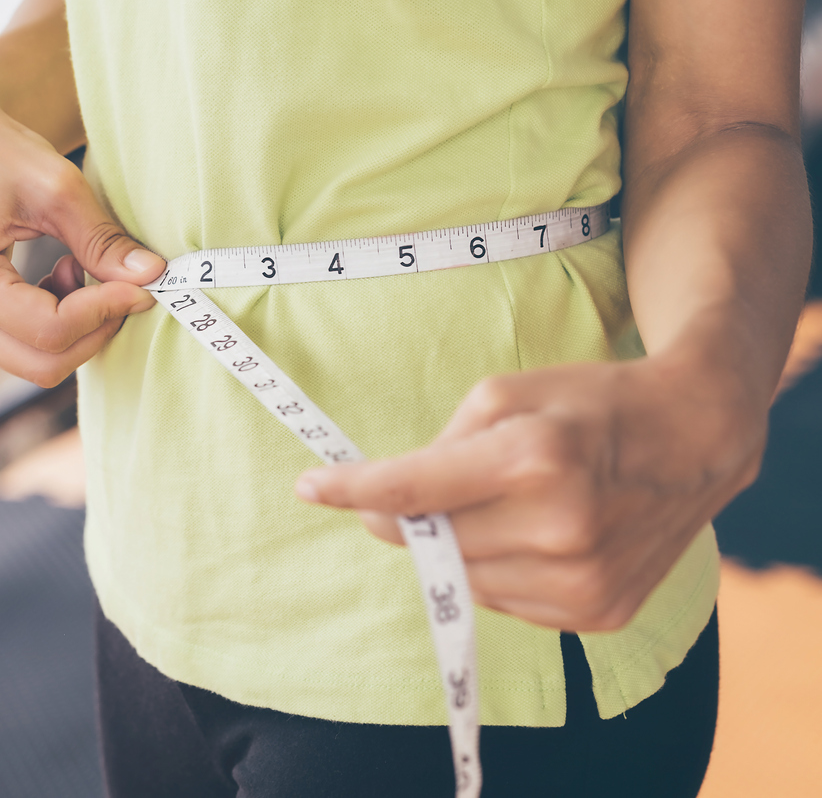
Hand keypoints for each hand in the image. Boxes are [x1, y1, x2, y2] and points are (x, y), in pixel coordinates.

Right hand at [0, 64, 165, 387]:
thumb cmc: (2, 155)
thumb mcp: (59, 189)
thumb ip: (103, 240)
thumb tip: (152, 277)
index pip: (51, 329)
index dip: (105, 313)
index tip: (142, 286)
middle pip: (45, 363)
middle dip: (95, 332)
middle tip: (123, 287)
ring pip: (39, 363)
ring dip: (77, 328)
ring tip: (80, 267)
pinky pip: (27, 349)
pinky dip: (60, 325)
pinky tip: (63, 275)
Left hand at [295, 355, 764, 630]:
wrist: (696, 436)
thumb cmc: (590, 403)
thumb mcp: (507, 393)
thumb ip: (439, 447)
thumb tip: (389, 505)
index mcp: (535, 458)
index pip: (414, 489)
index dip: (352, 491)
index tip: (310, 487)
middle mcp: (561, 529)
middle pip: (435, 540)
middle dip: (411, 516)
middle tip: (423, 492)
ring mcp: (583, 581)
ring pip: (467, 578)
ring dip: (462, 545)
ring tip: (507, 503)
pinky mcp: (599, 614)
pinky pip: (509, 601)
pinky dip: (503, 569)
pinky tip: (537, 534)